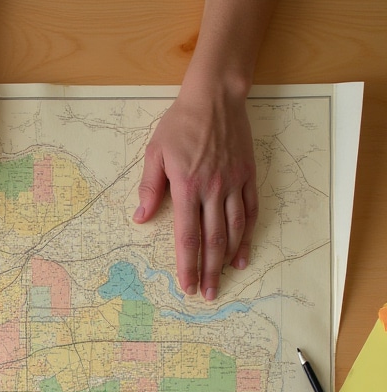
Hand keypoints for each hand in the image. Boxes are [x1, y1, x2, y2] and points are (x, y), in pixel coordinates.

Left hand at [134, 80, 257, 301]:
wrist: (215, 97)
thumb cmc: (180, 124)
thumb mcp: (154, 154)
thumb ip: (149, 189)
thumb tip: (140, 219)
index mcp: (186, 187)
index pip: (187, 236)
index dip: (187, 264)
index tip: (186, 285)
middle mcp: (213, 190)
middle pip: (212, 240)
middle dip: (208, 271)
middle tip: (207, 294)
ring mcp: (233, 183)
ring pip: (234, 229)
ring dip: (229, 258)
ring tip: (225, 279)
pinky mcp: (248, 176)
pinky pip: (250, 211)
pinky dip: (248, 235)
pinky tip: (244, 253)